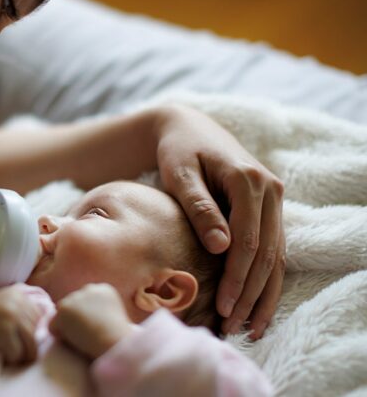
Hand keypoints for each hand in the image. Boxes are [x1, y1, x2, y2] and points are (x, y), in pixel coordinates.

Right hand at [0, 285, 45, 363]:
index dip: (33, 332)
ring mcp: (11, 315)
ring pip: (31, 344)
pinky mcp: (3, 330)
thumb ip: (23, 309)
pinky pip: (17, 353)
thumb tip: (49, 322)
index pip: (41, 318)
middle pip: (38, 332)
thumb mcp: (4, 303)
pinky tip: (0, 352)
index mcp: (19, 294)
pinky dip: (10, 358)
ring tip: (10, 352)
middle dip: (29, 345)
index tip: (19, 337)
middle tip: (14, 348)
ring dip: (22, 354)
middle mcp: (17, 302)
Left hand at [49, 284, 133, 359]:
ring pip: (62, 314)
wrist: (114, 342)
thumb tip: (84, 318)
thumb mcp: (114, 318)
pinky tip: (73, 341)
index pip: (87, 299)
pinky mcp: (64, 308)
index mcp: (104, 289)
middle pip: (73, 303)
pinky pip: (53, 326)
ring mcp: (75, 297)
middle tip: (85, 333)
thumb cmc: (117, 339)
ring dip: (67, 325)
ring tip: (80, 338)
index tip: (95, 326)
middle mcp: (89, 289)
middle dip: (75, 317)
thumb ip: (99, 312)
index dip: (87, 315)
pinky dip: (59, 335)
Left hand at [155, 105, 284, 337]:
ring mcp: (274, 199)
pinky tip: (257, 306)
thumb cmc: (178, 151)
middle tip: (233, 326)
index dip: (237, 276)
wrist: (188, 128)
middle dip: (251, 294)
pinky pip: (274, 249)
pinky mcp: (269, 209)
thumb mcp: (180, 174)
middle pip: (267, 253)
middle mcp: (269, 190)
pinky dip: (266, 279)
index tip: (224, 306)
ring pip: (277, 255)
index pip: (248, 239)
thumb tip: (221, 247)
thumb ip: (199, 207)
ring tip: (249, 328)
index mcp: (248, 180)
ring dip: (264, 294)